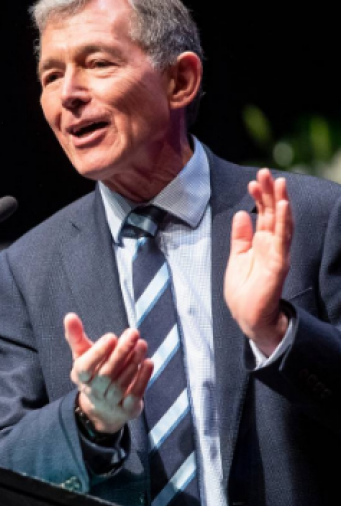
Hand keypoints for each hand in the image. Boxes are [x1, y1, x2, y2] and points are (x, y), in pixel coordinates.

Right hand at [64, 313, 153, 433]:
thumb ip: (76, 336)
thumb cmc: (93, 372)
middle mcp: (94, 391)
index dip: (98, 352)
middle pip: (106, 374)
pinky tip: (149, 362)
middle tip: (133, 333)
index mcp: (80, 376)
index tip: (111, 336)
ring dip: (133, 362)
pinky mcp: (127, 410)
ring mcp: (110, 402)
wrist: (103, 408)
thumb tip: (69, 316)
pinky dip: (143, 379)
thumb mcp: (82, 354)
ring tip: (142, 344)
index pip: (86, 367)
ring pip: (121, 383)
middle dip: (121, 352)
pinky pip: (134, 395)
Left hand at [224, 168, 292, 354]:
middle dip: (269, 192)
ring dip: (280, 202)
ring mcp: (277, 253)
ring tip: (278, 182)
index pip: (263, 214)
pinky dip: (283, 222)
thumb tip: (242, 213)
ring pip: (281, 222)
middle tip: (265, 172)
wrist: (248, 317)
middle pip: (273, 213)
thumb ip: (241, 236)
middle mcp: (272, 245)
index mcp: (261, 243)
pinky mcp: (279, 264)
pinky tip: (283, 206)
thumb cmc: (244, 291)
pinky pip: (282, 240)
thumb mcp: (237, 257)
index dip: (258, 197)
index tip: (252, 181)